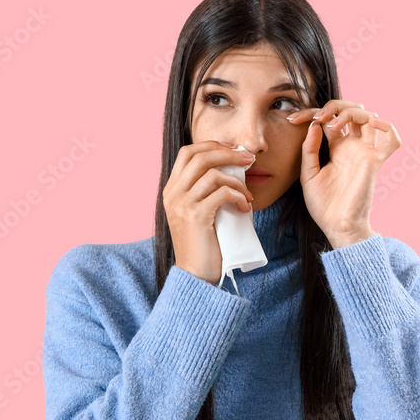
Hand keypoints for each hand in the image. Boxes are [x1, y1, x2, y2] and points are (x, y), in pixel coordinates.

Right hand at [163, 141, 255, 283]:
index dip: (211, 145)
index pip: (187, 152)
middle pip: (200, 156)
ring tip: (248, 194)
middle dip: (228, 153)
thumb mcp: (196, 212)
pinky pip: (222, 193)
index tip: (233, 150)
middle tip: (248, 159)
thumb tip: (230, 169)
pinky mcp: (196, 216)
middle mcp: (173, 194)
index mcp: (171, 190)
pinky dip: (238, 196)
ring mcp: (182, 204)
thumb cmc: (202, 244)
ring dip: (237, 180)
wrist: (194, 273)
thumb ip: (203, 191)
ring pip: (213, 173)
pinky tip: (245, 206)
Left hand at [286, 100, 400, 247]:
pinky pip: (392, 140)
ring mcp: (365, 152)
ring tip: (332, 125)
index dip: (311, 114)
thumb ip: (309, 149)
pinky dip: (387, 126)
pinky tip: (369, 124)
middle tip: (318, 117)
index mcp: (337, 148)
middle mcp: (353, 147)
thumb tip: (314, 125)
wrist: (337, 226)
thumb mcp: (308, 174)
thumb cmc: (323, 205)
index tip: (292, 119)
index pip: (329, 119)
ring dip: (351, 112)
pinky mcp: (374, 161)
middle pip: (352, 111)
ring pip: (369, 117)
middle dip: (334, 106)